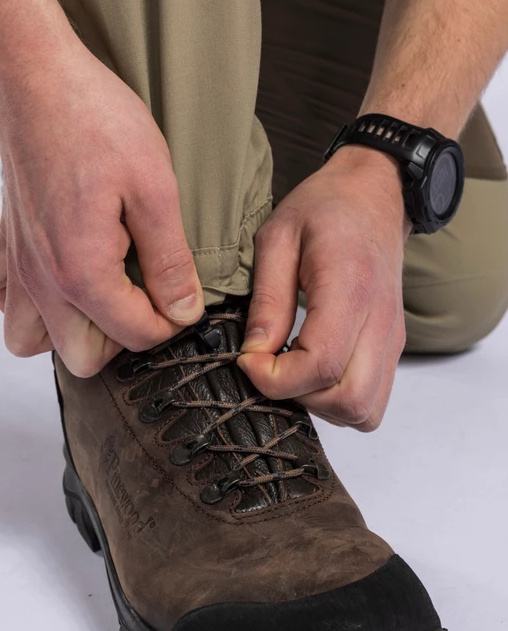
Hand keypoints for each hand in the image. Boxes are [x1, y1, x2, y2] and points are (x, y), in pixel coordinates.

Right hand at [0, 39, 203, 376]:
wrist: (37, 79)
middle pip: (86, 357)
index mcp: (83, 271)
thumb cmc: (94, 121)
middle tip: (149, 298)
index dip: (172, 324)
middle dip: (126, 338)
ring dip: (83, 330)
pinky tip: (76, 278)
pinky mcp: (11, 253)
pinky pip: (19, 311)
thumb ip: (170, 260)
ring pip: (43, 342)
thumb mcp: (154, 189)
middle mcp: (44, 282)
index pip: (137, 335)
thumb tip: (184, 309)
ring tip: (113, 294)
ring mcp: (21, 270)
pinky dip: (48, 311)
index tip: (184, 298)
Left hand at [238, 146, 409, 430]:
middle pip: (349, 401)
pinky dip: (338, 399)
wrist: (374, 196)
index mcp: (350, 289)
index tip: (247, 359)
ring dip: (320, 403)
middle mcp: (380, 322)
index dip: (274, 377)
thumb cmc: (325, 209)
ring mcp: (392, 338)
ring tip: (291, 369)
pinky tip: (313, 369)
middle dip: (299, 398)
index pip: (320, 364)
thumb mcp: (277, 238)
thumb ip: (267, 300)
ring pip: (364, 411)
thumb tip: (254, 354)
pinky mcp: (393, 345)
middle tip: (270, 367)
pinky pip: (371, 399)